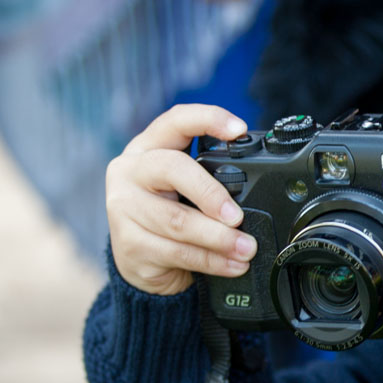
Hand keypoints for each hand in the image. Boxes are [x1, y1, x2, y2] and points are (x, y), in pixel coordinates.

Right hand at [106, 104, 256, 294]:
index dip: (208, 119)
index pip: (175, 120)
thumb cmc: (170, 213)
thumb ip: (209, 179)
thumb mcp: (186, 188)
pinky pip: (177, 252)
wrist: (140, 260)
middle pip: (172, 169)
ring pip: (177, 221)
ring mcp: (123, 208)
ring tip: (246, 248)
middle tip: (238, 216)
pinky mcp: (128, 244)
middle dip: (211, 194)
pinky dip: (211, 261)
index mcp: (148, 148)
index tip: (239, 129)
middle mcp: (130, 171)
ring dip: (219, 238)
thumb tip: (258, 190)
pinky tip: (232, 264)